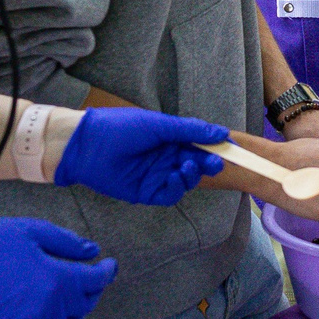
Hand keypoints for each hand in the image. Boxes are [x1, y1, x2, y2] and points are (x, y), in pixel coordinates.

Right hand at [0, 219, 112, 318]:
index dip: (107, 272)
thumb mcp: (33, 231)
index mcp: (57, 278)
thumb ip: (67, 243)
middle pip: (85, 302)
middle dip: (92, 289)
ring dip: (78, 311)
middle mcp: (51, 306)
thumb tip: (93, 252)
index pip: (95, 280)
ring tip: (74, 298)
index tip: (109, 265)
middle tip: (89, 277)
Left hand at [54, 107, 228, 205]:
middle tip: (216, 163)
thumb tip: (221, 132)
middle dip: (208, 164)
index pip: (199, 145)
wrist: (86, 145)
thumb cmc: (119, 127)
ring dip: (192, 175)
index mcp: (169, 139)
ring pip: (185, 181)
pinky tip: (174, 176)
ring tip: (188, 165)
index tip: (231, 149)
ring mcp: (156, 176)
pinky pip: (169, 194)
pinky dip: (176, 187)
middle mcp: (165, 158)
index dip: (215, 148)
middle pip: (196, 165)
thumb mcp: (158, 124)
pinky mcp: (146, 192)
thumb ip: (190, 130)